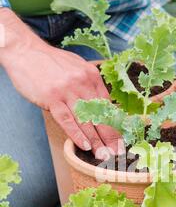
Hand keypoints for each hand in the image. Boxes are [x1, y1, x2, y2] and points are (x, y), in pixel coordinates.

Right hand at [0, 8, 123, 157]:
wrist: (26, 51)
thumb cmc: (51, 62)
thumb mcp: (77, 68)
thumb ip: (89, 85)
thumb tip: (102, 104)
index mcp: (91, 76)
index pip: (108, 106)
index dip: (114, 125)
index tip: (119, 141)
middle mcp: (82, 83)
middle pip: (100, 115)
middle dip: (109, 137)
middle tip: (115, 153)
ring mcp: (67, 90)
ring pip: (85, 120)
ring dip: (95, 140)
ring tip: (102, 155)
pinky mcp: (52, 97)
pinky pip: (67, 119)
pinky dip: (76, 134)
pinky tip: (84, 145)